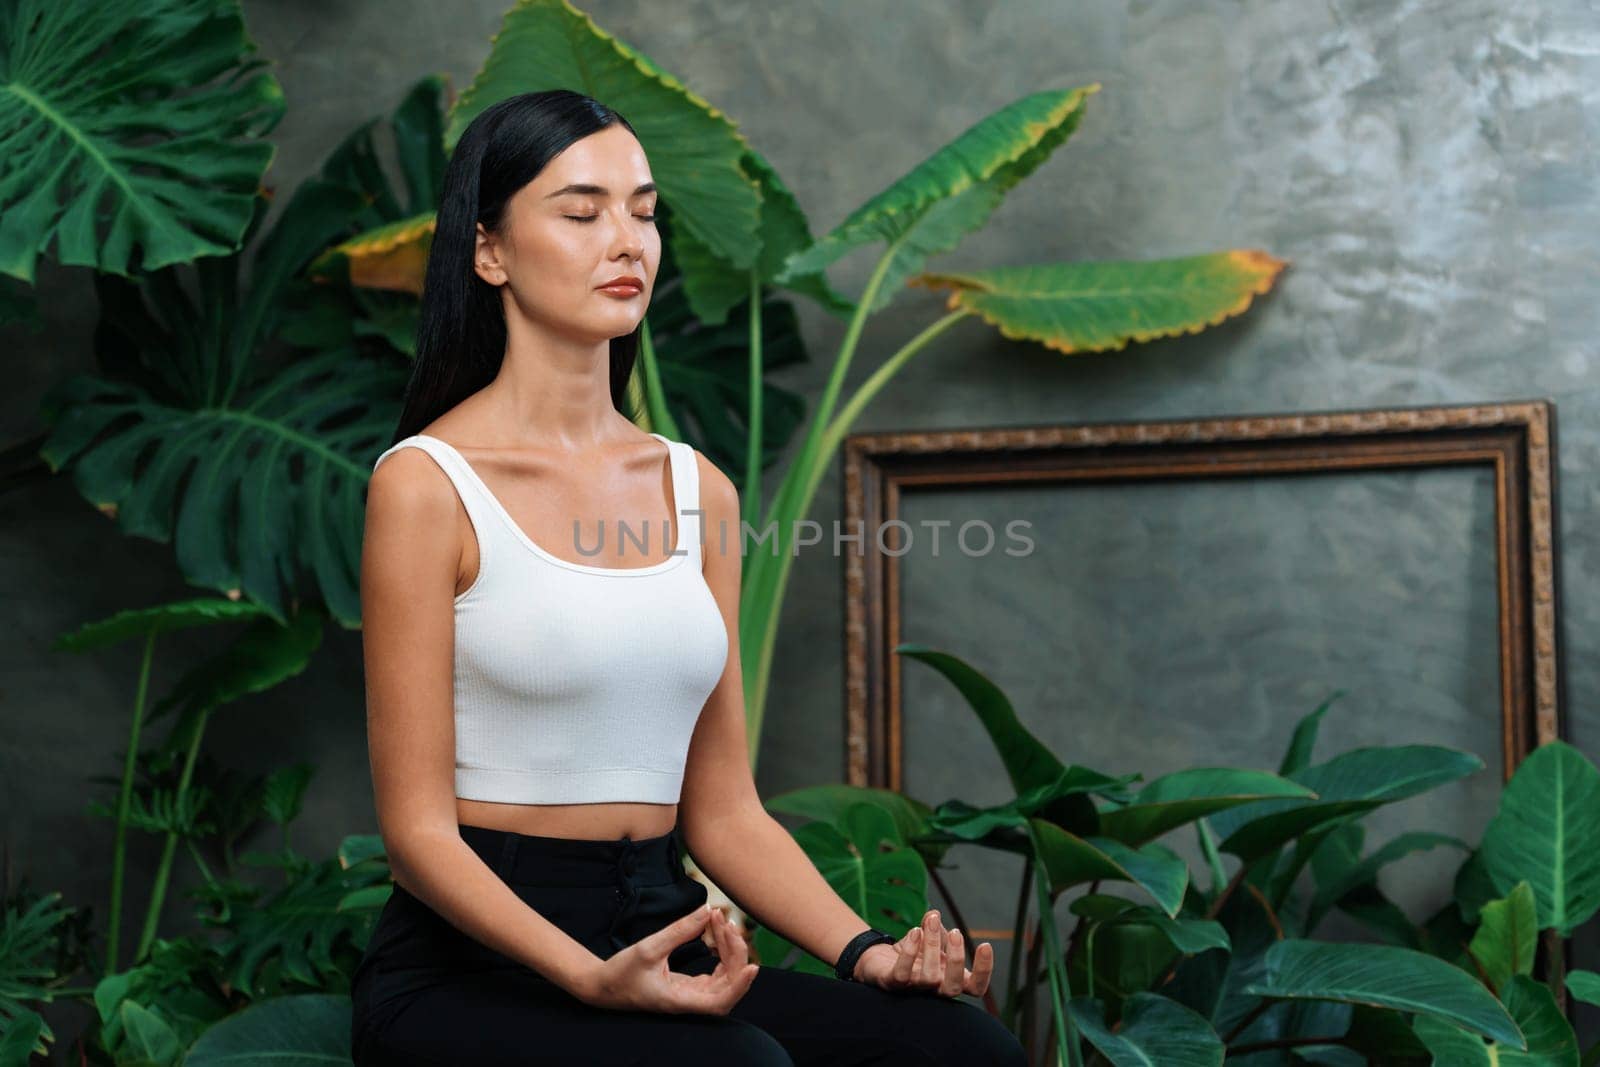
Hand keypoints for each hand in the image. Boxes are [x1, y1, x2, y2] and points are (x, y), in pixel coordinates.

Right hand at [580, 903, 757, 1013]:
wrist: (602, 986)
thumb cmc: (621, 972)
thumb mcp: (649, 948)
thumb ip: (680, 930)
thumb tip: (708, 910)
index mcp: (679, 1001)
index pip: (719, 1003)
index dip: (739, 987)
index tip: (752, 967)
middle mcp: (689, 1002)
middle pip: (727, 985)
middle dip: (734, 952)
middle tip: (725, 920)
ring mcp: (691, 995)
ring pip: (724, 977)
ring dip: (728, 949)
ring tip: (720, 919)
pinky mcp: (689, 986)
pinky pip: (715, 972)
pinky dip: (719, 951)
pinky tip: (715, 931)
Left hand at [852, 908, 994, 997]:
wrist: (877, 960)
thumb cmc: (911, 952)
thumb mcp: (928, 938)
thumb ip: (935, 928)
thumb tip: (934, 913)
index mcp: (950, 978)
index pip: (975, 987)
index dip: (984, 971)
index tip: (985, 945)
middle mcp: (934, 988)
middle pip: (953, 989)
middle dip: (957, 960)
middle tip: (956, 932)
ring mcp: (913, 988)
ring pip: (929, 977)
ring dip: (932, 944)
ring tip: (931, 920)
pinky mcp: (892, 984)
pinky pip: (902, 973)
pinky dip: (910, 952)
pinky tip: (914, 931)